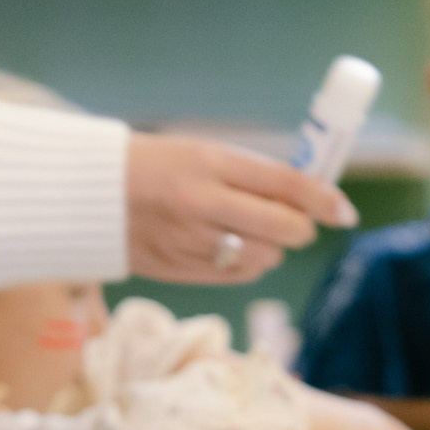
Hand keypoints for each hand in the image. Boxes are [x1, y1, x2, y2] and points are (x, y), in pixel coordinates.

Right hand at [126, 134, 357, 285]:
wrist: (87, 194)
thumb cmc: (153, 165)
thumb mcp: (201, 152)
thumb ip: (251, 174)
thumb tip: (307, 196)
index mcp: (209, 162)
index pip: (285, 185)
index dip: (323, 200)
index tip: (343, 211)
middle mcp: (202, 203)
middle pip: (283, 229)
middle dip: (301, 227)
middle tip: (299, 221)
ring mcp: (191, 241)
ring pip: (264, 258)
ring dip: (272, 248)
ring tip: (254, 231)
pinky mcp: (181, 270)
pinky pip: (239, 276)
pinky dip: (248, 264)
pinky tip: (234, 248)